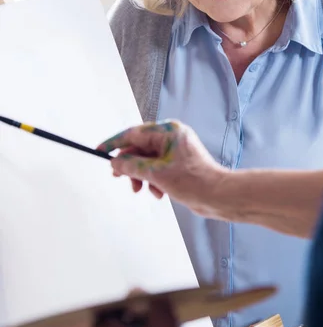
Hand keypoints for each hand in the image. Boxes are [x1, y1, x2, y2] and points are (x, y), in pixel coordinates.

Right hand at [97, 120, 225, 216]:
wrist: (218, 196)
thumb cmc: (192, 181)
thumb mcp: (155, 173)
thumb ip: (131, 166)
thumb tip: (115, 163)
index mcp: (168, 131)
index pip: (134, 133)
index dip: (115, 143)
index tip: (100, 151)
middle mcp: (172, 137)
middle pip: (139, 148)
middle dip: (130, 166)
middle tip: (118, 177)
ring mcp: (176, 151)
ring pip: (147, 161)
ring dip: (141, 176)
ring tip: (140, 189)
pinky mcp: (178, 164)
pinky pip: (157, 169)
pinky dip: (153, 180)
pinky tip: (158, 193)